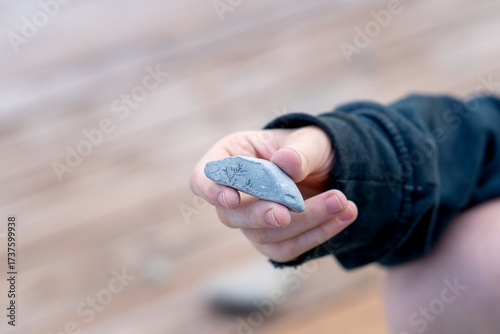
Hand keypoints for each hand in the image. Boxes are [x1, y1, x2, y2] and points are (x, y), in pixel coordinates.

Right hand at [190, 126, 357, 262]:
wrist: (332, 169)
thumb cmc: (311, 147)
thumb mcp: (311, 139)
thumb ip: (300, 151)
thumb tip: (287, 165)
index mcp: (233, 157)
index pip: (204, 177)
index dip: (212, 189)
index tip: (232, 198)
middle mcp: (236, 192)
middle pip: (232, 215)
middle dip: (261, 214)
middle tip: (287, 212)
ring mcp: (252, 221)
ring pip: (265, 235)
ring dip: (304, 222)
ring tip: (341, 202)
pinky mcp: (274, 241)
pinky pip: (288, 248)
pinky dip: (317, 235)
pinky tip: (344, 216)